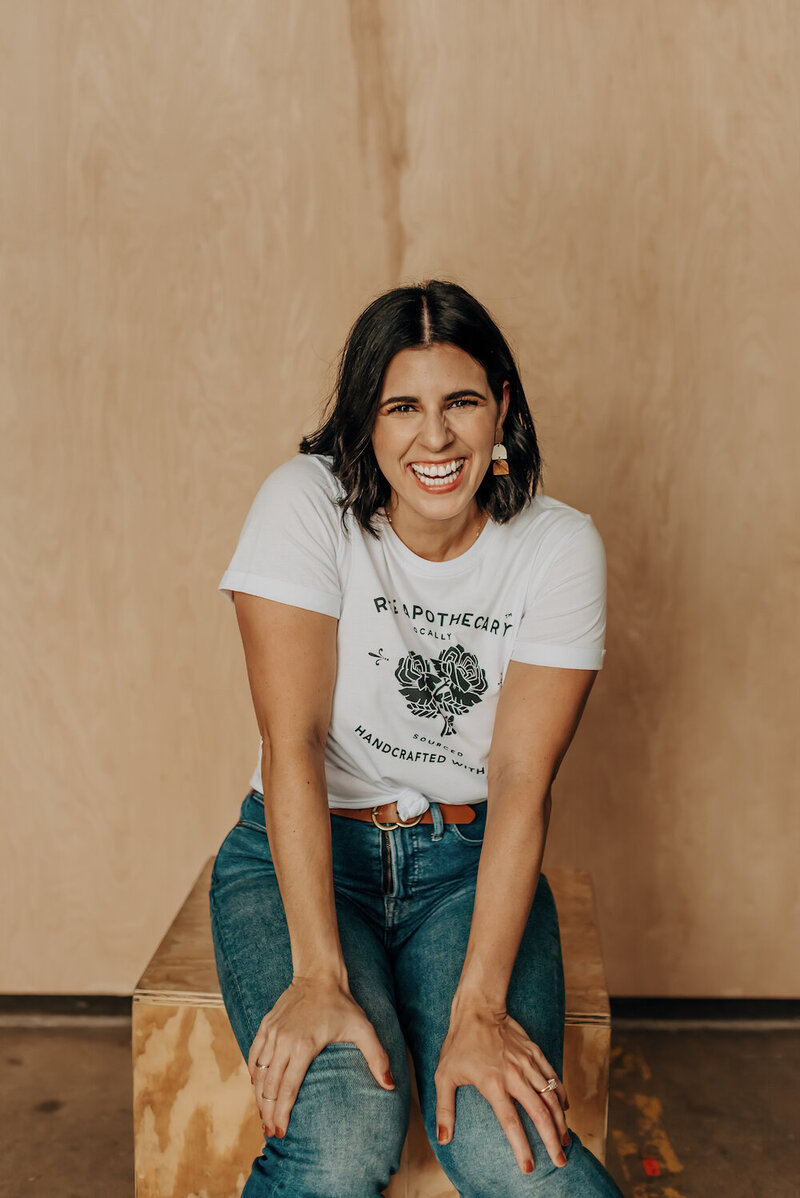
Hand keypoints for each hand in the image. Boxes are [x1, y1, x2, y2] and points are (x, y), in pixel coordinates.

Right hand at [247, 974, 395, 1136]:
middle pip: (270, 1086)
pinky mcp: (266, 1025)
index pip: (287, 1089)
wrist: (318, 975)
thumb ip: (377, 1057)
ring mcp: (272, 1033)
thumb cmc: (341, 1003)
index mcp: (303, 1047)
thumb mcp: (362, 1029)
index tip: (281, 1132)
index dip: (282, 1114)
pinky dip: (253, 1072)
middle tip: (270, 1132)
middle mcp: (283, 1042)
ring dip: (259, 1096)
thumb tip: (390, 1085)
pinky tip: (256, 1086)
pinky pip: (254, 1054)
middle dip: (269, 1112)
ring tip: (263, 1116)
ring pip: (259, 1072)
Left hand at [434, 999, 569, 1174]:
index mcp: (493, 1084)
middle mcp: (514, 1076)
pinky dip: (561, 1095)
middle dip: (552, 1140)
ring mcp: (527, 1064)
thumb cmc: (459, 1043)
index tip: (528, 1167)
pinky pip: (553, 1077)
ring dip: (561, 1121)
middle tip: (560, 1161)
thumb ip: (445, 1109)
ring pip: (551, 1097)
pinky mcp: (535, 1053)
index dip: (521, 1147)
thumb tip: (443, 1139)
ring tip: (565, 1140)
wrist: (478, 1008)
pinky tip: (565, 1109)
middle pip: (539, 1114)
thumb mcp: (444, 1075)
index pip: (511, 1123)